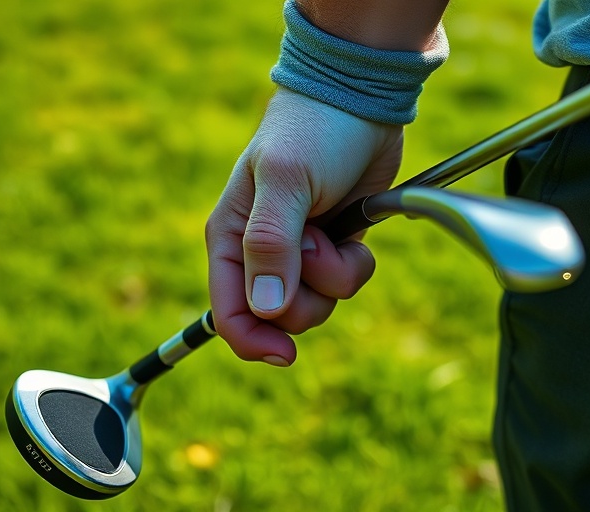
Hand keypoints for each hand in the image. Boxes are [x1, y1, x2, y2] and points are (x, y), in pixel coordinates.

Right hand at [206, 86, 402, 365]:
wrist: (360, 101)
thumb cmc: (312, 131)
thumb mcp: (284, 181)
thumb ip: (271, 244)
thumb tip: (266, 309)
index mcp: (230, 238)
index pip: (228, 312)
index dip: (253, 341)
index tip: (286, 353)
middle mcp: (259, 252)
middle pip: (278, 318)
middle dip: (307, 298)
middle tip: (317, 249)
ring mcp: (298, 253)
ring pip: (315, 305)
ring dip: (335, 278)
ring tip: (336, 233)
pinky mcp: (333, 248)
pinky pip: (344, 286)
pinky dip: (356, 267)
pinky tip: (356, 234)